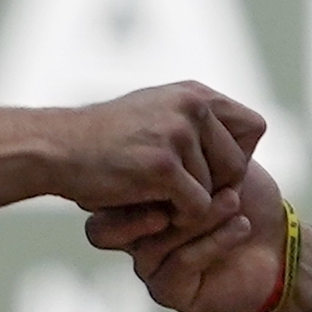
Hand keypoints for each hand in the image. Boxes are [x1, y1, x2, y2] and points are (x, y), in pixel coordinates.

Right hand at [0, 82, 263, 226]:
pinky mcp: (164, 166)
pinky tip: (150, 207)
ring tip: (152, 194)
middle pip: (240, 166)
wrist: (57, 148)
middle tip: (179, 191)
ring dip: (188, 204)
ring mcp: (178, 134)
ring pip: (216, 191)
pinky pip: (196, 208)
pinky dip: (176, 218)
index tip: (210, 169)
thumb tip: (245, 134)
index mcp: (195, 92)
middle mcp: (192, 106)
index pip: (254, 127)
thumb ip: (195, 120)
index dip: (239, 155)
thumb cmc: (104, 140)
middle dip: (216, 187)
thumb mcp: (156, 112)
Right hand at [88, 161, 289, 311]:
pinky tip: (240, 226)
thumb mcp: (218, 158)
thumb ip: (193, 141)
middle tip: (223, 180)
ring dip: (202, 215)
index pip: (116, 184)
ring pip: (155, 235)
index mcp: (138, 197)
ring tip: (234, 199)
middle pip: (126, 208)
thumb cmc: (250, 200)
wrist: (280, 251)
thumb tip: (174, 122)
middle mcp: (135, 230)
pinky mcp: (167, 289)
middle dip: (182, 189)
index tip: (202, 152)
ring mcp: (147, 260)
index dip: (154, 165)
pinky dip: (213, 240)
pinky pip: (179, 261)